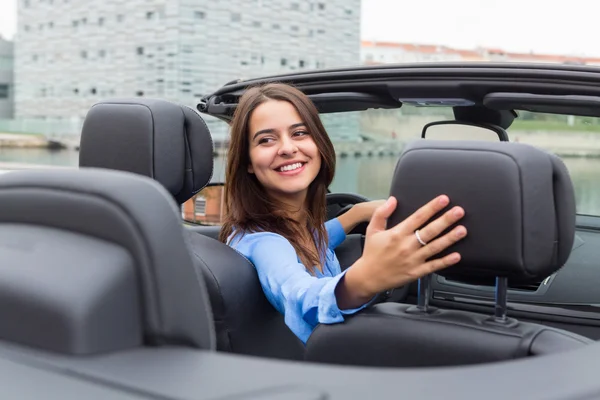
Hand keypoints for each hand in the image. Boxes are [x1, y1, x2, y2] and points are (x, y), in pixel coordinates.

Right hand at [341, 195, 466, 304]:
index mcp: (397, 233)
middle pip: (430, 230)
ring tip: (462, 230)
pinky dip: (445, 261)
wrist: (368, 277)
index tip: (443, 200)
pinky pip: (433, 266)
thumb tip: (393, 200)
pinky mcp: (416, 272)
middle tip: (459, 211)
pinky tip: (457, 256)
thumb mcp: (372, 230)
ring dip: (450, 238)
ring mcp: (413, 260)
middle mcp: (407, 246)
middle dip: (446, 220)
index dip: (432, 207)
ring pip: (435, 247)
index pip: (418, 217)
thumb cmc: (372, 252)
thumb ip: (382, 213)